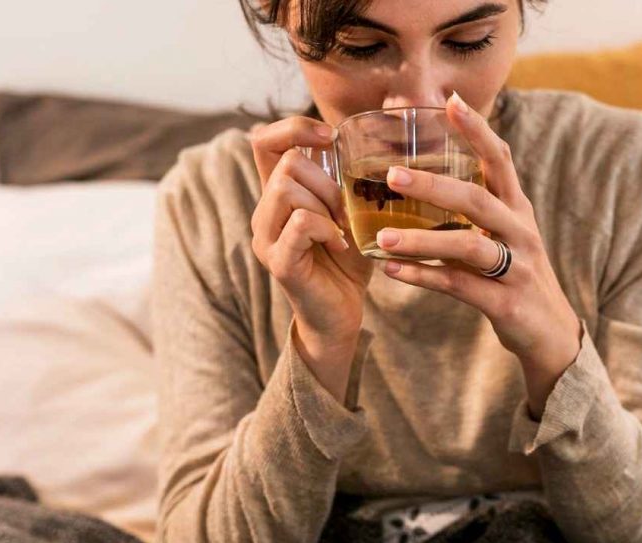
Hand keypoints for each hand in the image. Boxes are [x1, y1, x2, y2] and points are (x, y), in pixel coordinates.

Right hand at [250, 117, 374, 400]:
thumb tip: (377, 140)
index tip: (330, 138)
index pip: (265, 140)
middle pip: (285, 163)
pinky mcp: (278, 261)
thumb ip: (348, 180)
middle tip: (345, 211)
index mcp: (278, 195)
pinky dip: (327, 229)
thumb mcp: (351, 212)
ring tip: (342, 228)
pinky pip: (300, 223)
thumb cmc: (348, 262)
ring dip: (325, 203)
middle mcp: (264, 212)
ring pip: (287, 188)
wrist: (342, 315)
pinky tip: (340, 245)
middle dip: (325, 180)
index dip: (294, 128)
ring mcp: (266, 237)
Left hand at [376, 93, 581, 417]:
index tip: (451, 101)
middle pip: (478, 199)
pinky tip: (392, 272)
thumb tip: (423, 180)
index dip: (478, 130)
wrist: (550, 336)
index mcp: (517, 210)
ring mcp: (516, 268)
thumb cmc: (516, 278)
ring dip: (422, 240)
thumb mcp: (502, 236)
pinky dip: (423, 277)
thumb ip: (472, 211)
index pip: (500, 160)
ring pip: (467, 246)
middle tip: (392, 175)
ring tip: (382, 238)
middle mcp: (521, 232)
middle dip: (434, 185)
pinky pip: (459, 286)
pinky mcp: (506, 302)